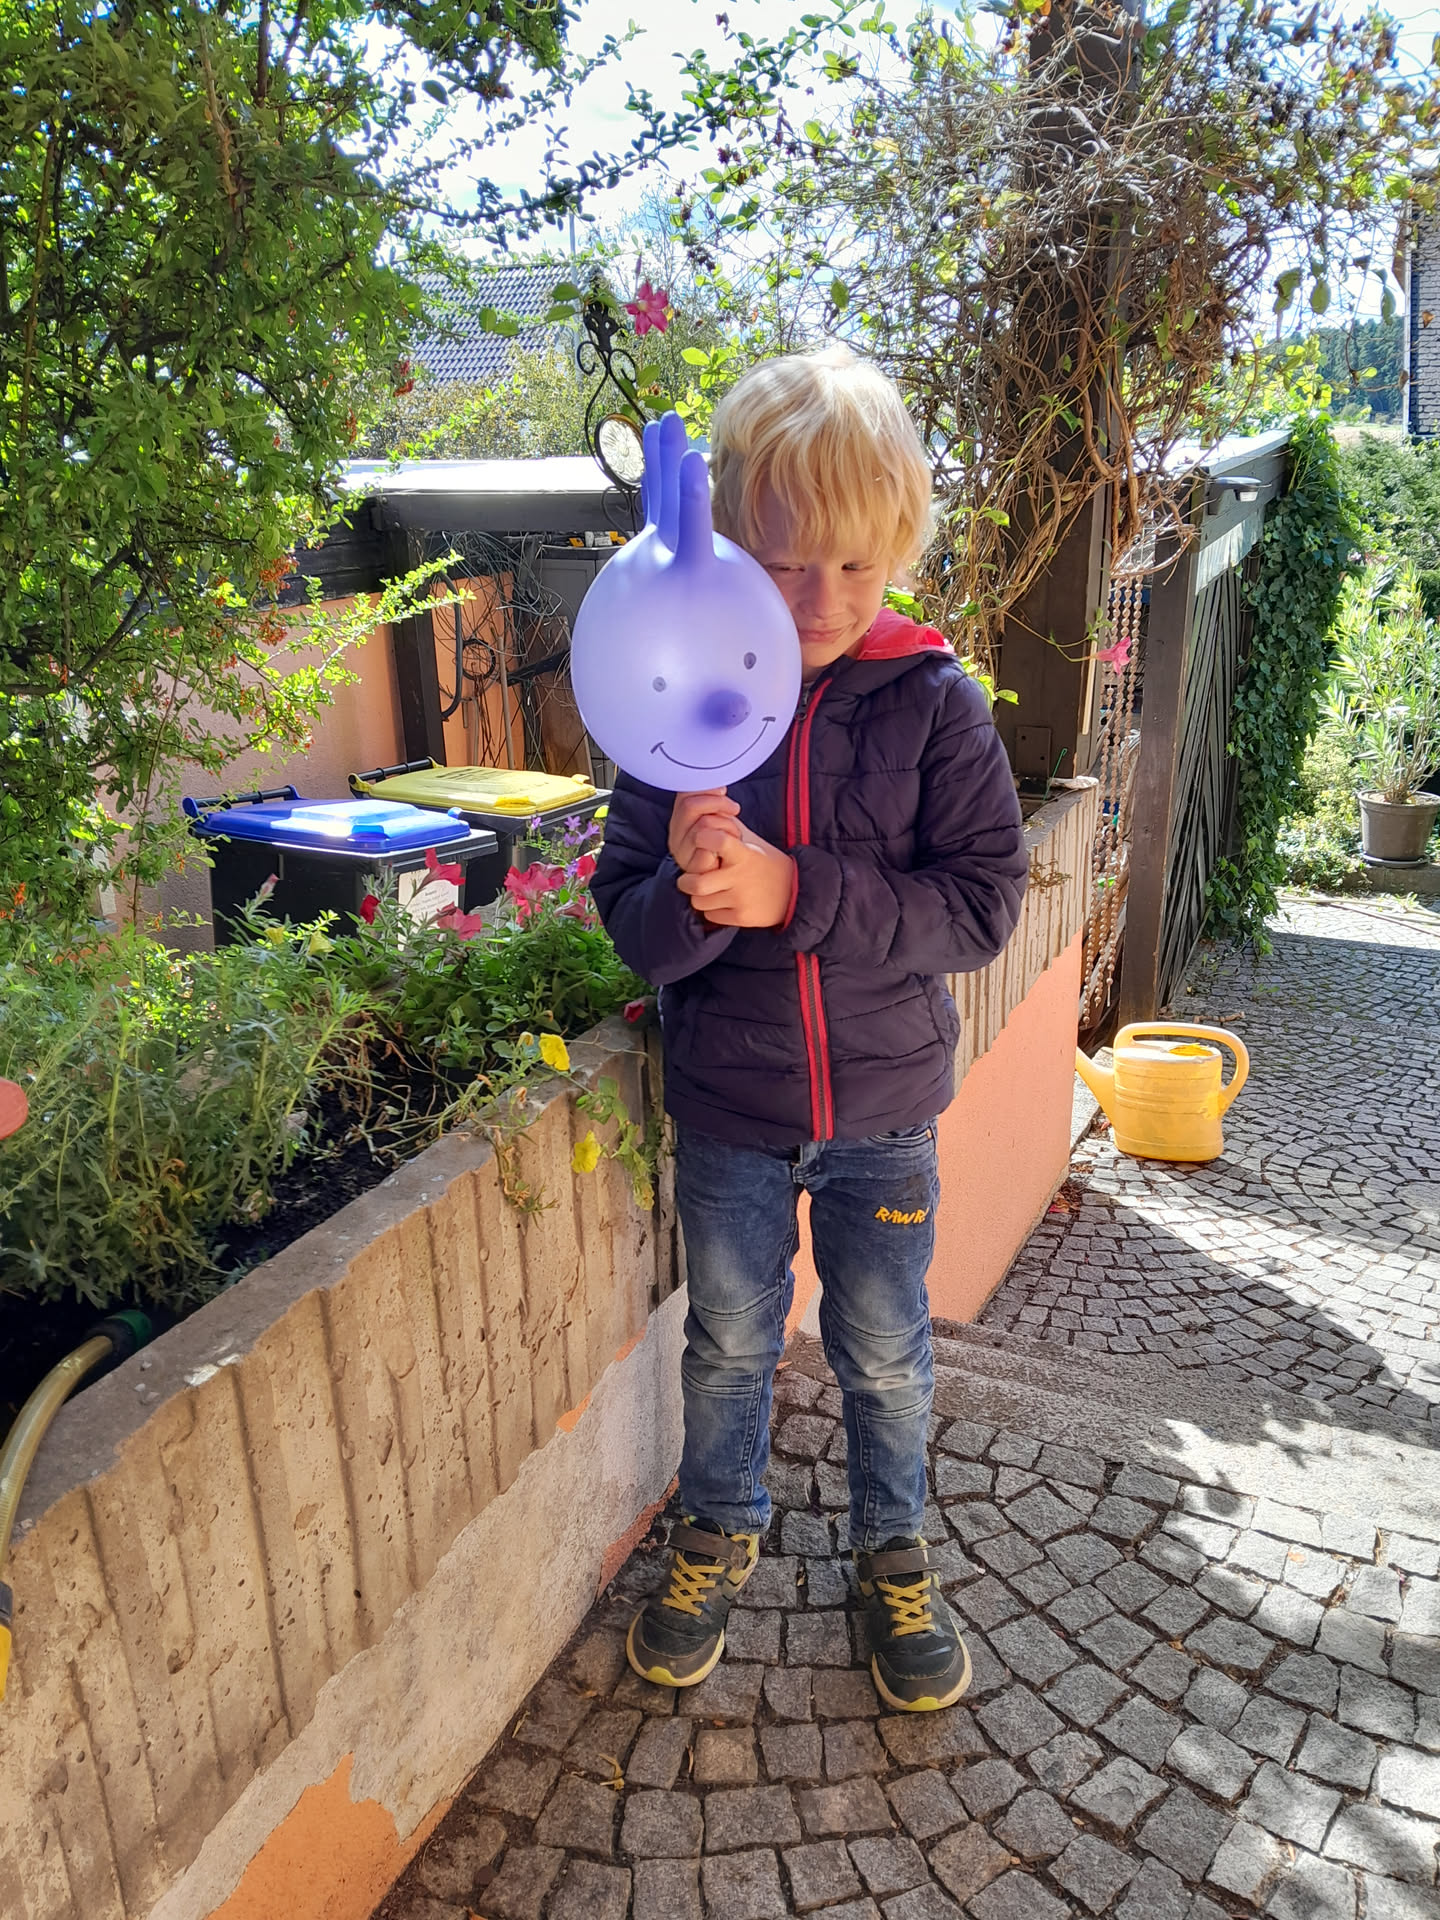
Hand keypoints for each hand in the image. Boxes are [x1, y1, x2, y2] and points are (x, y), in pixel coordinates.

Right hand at [668, 788, 740, 873]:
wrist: (737, 875)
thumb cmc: (728, 844)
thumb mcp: (719, 817)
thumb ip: (712, 800)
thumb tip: (717, 783)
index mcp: (679, 821)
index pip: (683, 795)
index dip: (706, 790)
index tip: (724, 791)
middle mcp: (675, 836)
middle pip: (690, 806)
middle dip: (717, 804)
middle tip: (734, 809)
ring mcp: (683, 854)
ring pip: (702, 824)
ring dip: (725, 825)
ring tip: (735, 834)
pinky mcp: (695, 869)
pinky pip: (708, 848)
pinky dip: (724, 844)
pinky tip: (731, 847)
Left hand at [677, 823, 795, 927]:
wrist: (794, 891)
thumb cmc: (764, 861)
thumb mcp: (750, 840)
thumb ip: (726, 825)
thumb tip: (702, 810)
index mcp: (744, 854)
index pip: (719, 841)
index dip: (703, 838)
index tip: (698, 841)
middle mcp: (741, 877)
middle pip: (697, 884)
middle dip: (686, 881)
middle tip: (686, 879)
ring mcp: (741, 899)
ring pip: (700, 902)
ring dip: (699, 896)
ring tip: (706, 891)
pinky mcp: (742, 918)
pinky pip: (711, 916)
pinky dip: (711, 910)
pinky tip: (721, 902)